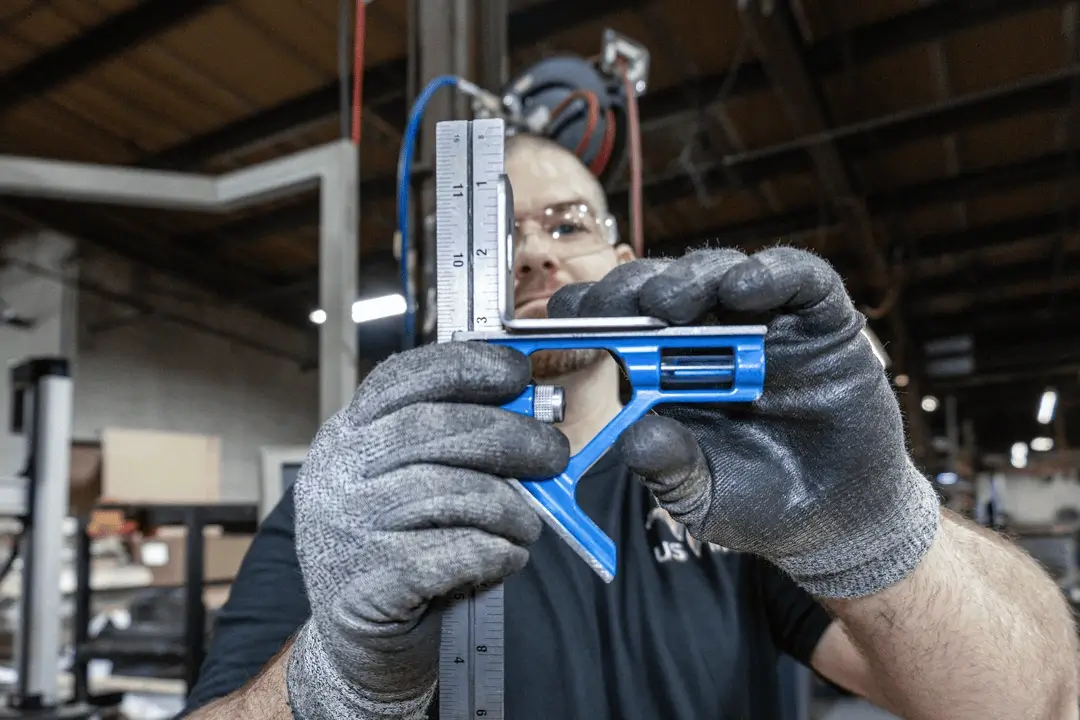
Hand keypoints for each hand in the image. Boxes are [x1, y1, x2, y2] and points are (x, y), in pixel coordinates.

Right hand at [285, 343, 568, 719]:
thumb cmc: (401, 551)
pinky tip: (507, 557)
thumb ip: (455, 439)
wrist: (359, 646)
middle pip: (432, 429)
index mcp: (348, 435)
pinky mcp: (368, 583)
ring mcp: (345, 528)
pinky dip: (497, 551)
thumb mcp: (414, 482)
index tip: (517, 372)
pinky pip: (456, 551)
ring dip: (509, 506)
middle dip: (508, 436)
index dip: (465, 367)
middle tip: (554, 453)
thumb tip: (530, 401)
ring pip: (450, 491)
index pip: (402, 378)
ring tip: (527, 524)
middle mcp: (336, 473)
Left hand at [548, 246, 939, 598]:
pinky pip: (799, 278)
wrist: (837, 518)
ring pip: (719, 272)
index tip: (563, 323)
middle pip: (660, 287)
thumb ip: (667, 469)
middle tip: (613, 308)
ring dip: (688, 279)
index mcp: (662, 369)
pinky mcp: (820, 317)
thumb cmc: (757, 500)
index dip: (589, 314)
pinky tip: (745, 288)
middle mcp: (707, 335)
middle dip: (629, 292)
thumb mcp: (699, 495)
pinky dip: (771, 273)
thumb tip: (634, 438)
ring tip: (667, 303)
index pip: (617, 323)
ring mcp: (763, 320)